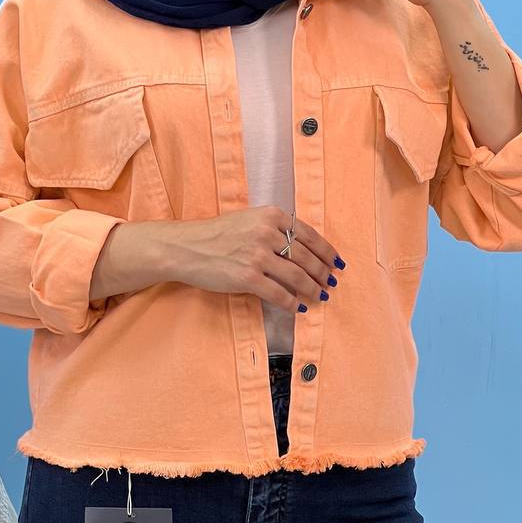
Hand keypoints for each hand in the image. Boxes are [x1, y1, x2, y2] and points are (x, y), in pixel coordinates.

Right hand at [174, 207, 342, 312]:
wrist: (185, 247)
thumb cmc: (215, 234)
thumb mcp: (247, 220)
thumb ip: (273, 228)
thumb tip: (302, 249)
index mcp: (270, 215)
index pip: (309, 235)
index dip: (327, 251)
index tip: (336, 262)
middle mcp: (266, 234)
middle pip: (307, 257)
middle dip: (323, 273)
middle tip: (331, 282)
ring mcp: (257, 256)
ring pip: (297, 276)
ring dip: (313, 288)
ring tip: (320, 295)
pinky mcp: (247, 278)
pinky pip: (279, 294)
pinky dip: (292, 302)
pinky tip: (298, 306)